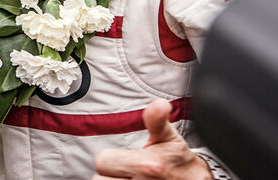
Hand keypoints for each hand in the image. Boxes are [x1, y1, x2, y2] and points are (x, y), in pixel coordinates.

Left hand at [92, 99, 212, 178]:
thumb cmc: (178, 160)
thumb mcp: (169, 138)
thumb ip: (157, 120)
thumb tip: (160, 104)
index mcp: (147, 165)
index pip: (102, 161)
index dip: (110, 160)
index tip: (123, 161)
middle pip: (99, 179)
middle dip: (110, 175)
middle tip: (125, 172)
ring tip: (127, 178)